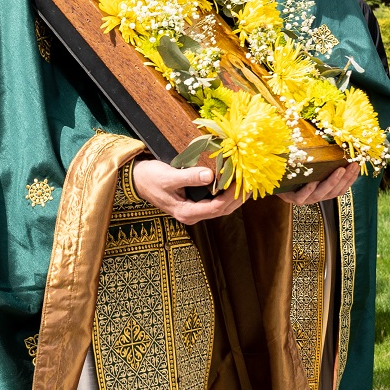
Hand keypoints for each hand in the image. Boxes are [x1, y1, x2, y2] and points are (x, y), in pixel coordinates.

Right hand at [130, 158, 245, 224]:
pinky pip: (215, 201)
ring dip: (234, 196)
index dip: (231, 196)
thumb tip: (210, 176)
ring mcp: (193, 210)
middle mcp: (191, 214)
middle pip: (222, 210)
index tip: (242, 182)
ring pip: (220, 207)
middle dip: (238, 198)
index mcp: (186, 212)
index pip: (216, 208)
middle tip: (252, 182)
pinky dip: (226, 193)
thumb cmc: (150, 178)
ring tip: (247, 183)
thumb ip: (189, 177)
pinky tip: (233, 183)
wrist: (137, 180)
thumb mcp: (168, 176)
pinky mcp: (194, 203)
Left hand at [280, 161, 360, 205]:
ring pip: (321, 194)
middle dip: (345, 178)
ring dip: (331, 182)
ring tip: (339, 170)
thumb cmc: (296, 171)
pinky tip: (314, 181)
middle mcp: (317, 197)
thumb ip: (323, 161)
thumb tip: (336, 144)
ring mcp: (305, 199)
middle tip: (351, 166)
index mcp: (323, 191)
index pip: (341, 188)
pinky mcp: (293, 199)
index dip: (350, 179)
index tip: (357, 166)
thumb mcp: (312, 166)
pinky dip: (309, 189)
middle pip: (334, 191)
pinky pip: (302, 196)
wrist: (275, 180)